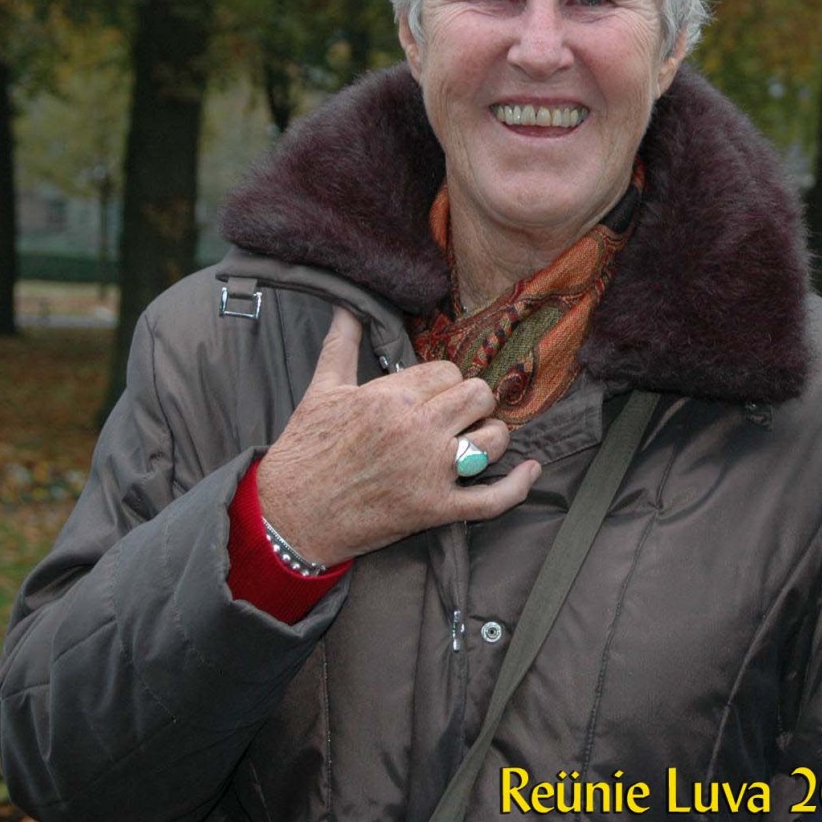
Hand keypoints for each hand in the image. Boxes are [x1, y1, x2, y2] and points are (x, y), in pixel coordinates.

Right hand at [255, 307, 539, 564]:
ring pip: (493, 439)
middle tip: (458, 414)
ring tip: (474, 439)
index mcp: (392, 397)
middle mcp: (417, 430)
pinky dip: (518, 485)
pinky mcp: (436, 509)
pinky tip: (531, 470)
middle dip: (474, 403)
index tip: (434, 395)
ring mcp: (430, 471)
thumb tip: (346, 306)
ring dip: (490, 437)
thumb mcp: (322, 390)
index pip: (450, 371)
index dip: (447, 382)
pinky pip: (493, 498)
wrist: (290, 515)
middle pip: (479, 396)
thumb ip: (342, 343)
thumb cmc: (305, 450)